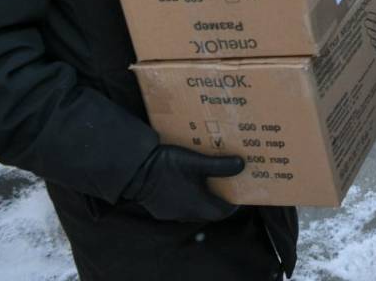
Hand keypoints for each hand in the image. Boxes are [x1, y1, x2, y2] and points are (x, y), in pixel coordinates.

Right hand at [122, 145, 242, 221]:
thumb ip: (219, 165)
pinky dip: (187, 198)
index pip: (222, 212)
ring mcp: (170, 213)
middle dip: (218, 199)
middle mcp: (184, 214)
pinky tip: (186, 184)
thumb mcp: (196, 162)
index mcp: (197, 205)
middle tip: (226, 184)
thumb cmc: (167, 165)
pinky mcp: (160, 209)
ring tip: (208, 182)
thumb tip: (241, 165)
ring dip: (202, 198)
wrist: (135, 171)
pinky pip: (179, 207)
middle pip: (208, 211)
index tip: (239, 193)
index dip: (232, 204)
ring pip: (193, 209)